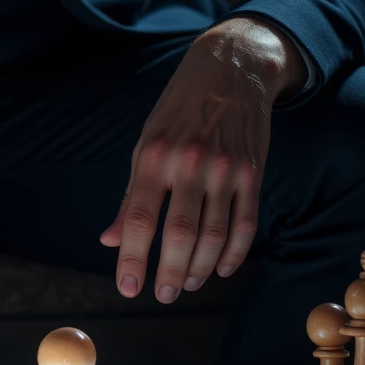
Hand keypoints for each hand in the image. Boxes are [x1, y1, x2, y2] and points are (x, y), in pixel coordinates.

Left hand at [99, 16, 306, 302]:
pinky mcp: (253, 173)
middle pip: (179, 235)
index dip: (133, 259)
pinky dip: (234, 254)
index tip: (127, 287)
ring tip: (186, 284)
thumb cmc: (179, 110)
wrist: (230, 69)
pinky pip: (246, 224)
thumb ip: (132, 196)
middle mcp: (189, 164)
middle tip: (162, 295)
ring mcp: (225, 169)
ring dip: (200, 269)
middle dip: (168, 273)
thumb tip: (110, 240)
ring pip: (214, 237)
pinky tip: (221, 269)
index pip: (140, 219)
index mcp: (154, 157)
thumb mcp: (146, 144)